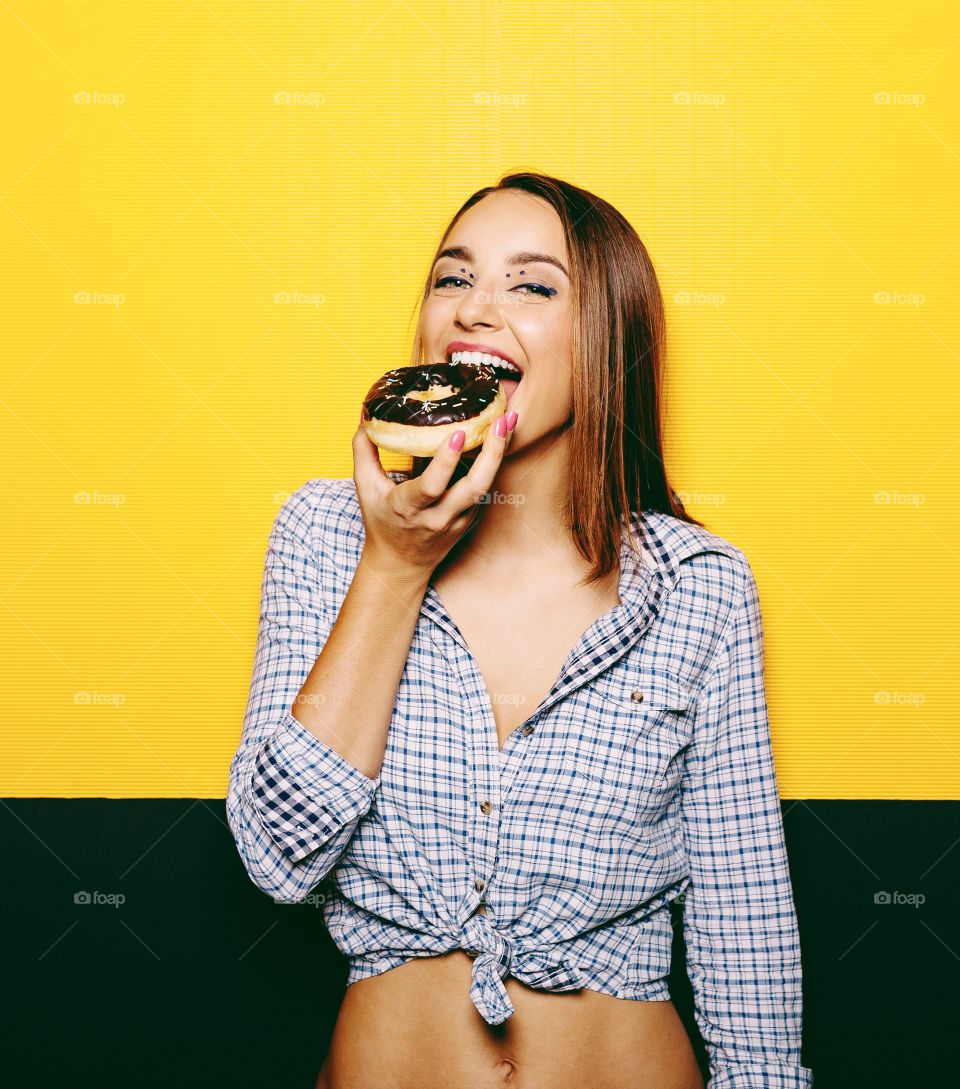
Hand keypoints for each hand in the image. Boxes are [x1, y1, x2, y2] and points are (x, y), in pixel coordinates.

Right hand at [352, 412, 517, 582]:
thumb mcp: (365, 488)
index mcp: (409, 508)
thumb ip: (364, 450)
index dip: (446, 461)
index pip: (432, 486)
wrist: (401, 565)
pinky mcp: (470, 519)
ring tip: (510, 421)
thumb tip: (366, 412)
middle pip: (474, 487)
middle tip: (502, 420)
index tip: (459, 433)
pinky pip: (484, 488)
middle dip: (491, 453)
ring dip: (499, 453)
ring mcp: (458, 520)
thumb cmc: (381, 522)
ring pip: (485, 487)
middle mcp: (438, 517)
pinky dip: (493, 462)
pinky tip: (501, 436)